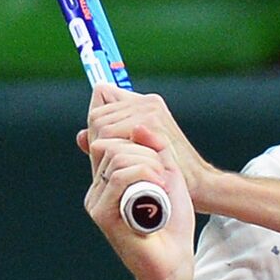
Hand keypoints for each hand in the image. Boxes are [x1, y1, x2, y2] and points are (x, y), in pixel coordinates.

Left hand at [77, 83, 219, 209]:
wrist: (199, 184)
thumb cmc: (168, 174)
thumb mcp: (139, 154)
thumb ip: (111, 142)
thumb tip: (80, 137)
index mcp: (144, 104)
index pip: (101, 95)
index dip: (96, 121)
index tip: (101, 143)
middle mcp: (146, 102)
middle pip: (97, 112)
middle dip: (96, 137)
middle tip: (106, 160)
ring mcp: (148, 109)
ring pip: (100, 123)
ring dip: (100, 146)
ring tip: (115, 166)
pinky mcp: (149, 121)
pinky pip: (108, 132)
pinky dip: (109, 150)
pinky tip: (121, 165)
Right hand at [81, 124, 196, 279]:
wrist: (174, 261)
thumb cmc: (172, 223)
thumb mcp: (169, 175)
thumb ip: (156, 149)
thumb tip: (139, 125)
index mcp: (108, 179)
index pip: (107, 139)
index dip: (134, 136)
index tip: (160, 155)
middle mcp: (97, 189)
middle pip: (110, 144)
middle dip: (144, 150)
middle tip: (166, 174)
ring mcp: (97, 202)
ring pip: (115, 158)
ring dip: (147, 162)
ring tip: (164, 183)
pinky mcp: (102, 215)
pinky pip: (118, 177)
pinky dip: (143, 174)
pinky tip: (159, 187)